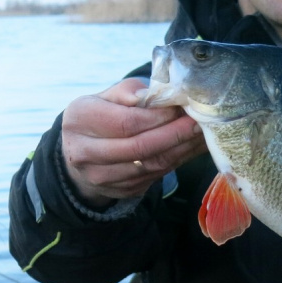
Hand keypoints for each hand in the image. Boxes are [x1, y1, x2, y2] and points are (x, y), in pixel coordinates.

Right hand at [61, 78, 206, 205]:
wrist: (82, 151)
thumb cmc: (102, 115)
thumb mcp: (107, 96)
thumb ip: (130, 92)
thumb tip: (157, 96)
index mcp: (79, 119)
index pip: (126, 122)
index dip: (158, 117)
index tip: (181, 108)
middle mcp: (84, 152)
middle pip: (139, 147)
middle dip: (175, 134)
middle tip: (199, 123)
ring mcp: (101, 176)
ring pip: (150, 165)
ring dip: (181, 150)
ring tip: (202, 135)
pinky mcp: (120, 190)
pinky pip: (155, 176)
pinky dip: (177, 161)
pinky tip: (191, 148)